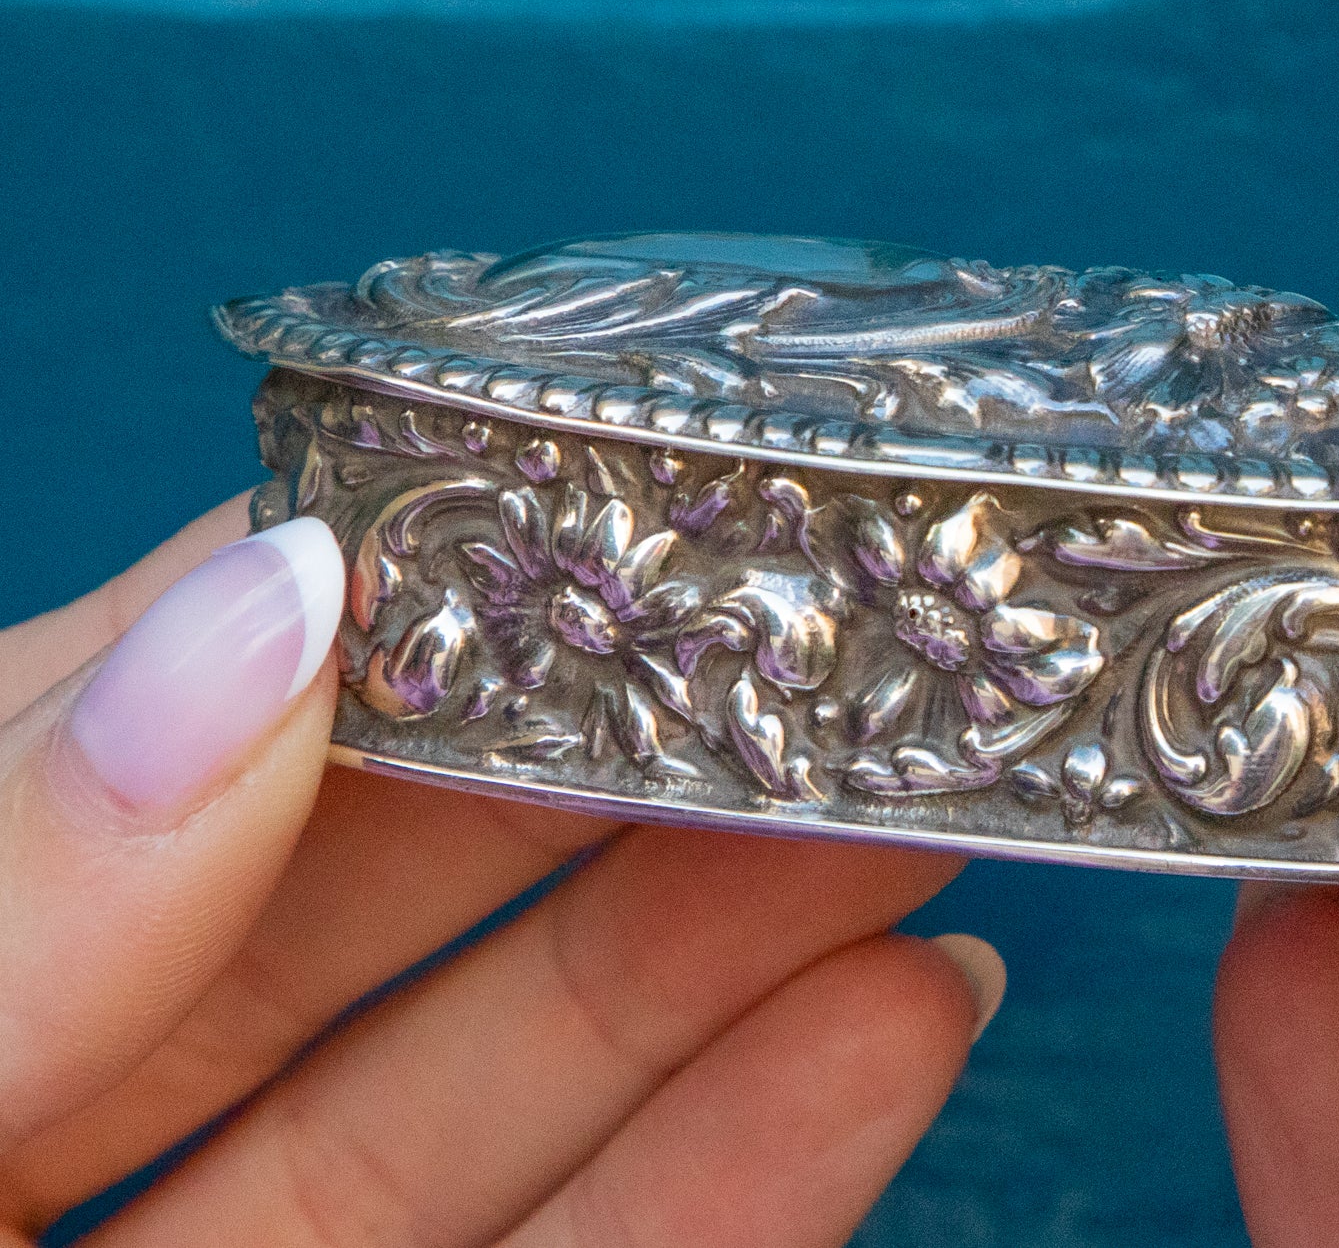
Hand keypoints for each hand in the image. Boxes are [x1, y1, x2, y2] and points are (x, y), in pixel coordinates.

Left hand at [0, 496, 1002, 1246]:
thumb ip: (17, 886)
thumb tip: (266, 602)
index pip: (162, 725)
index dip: (377, 602)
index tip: (583, 498)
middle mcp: (72, 1099)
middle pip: (383, 906)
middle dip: (616, 774)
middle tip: (819, 653)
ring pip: (507, 1097)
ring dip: (735, 962)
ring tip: (911, 832)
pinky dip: (737, 1180)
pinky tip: (883, 1041)